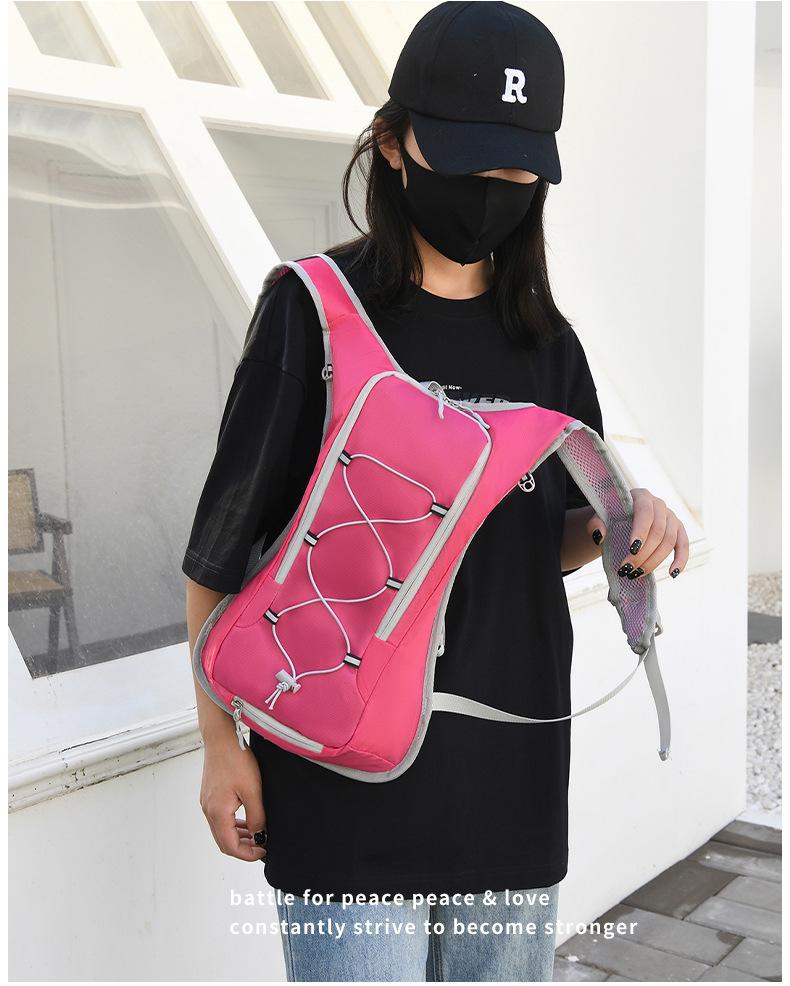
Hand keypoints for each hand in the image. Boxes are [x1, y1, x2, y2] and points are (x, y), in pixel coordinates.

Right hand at [200, 727, 266, 861]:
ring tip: (257, 835)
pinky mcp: (210, 795)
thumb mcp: (253, 790)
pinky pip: (220, 818)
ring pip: (221, 830)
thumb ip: (257, 816)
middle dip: (243, 848)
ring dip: (238, 836)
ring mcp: (207, 802)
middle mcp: (208, 810)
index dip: (247, 854)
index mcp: (218, 812)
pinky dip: (233, 824)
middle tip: (261, 846)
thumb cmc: (236, 759)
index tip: (263, 852)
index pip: (230, 846)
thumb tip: (259, 835)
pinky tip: (246, 820)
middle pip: (223, 841)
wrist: (221, 738)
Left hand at [586, 487, 688, 579]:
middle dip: (643, 553)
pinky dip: (681, 560)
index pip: (645, 513)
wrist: (620, 518)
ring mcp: (671, 517)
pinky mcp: (678, 530)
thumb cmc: (610, 516)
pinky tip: (672, 573)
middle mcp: (660, 504)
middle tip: (627, 569)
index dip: (640, 531)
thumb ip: (596, 523)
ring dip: (654, 561)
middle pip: (658, 531)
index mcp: (641, 495)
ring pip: (669, 541)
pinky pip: (684, 545)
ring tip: (637, 574)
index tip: (632, 549)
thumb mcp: (600, 517)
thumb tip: (599, 536)